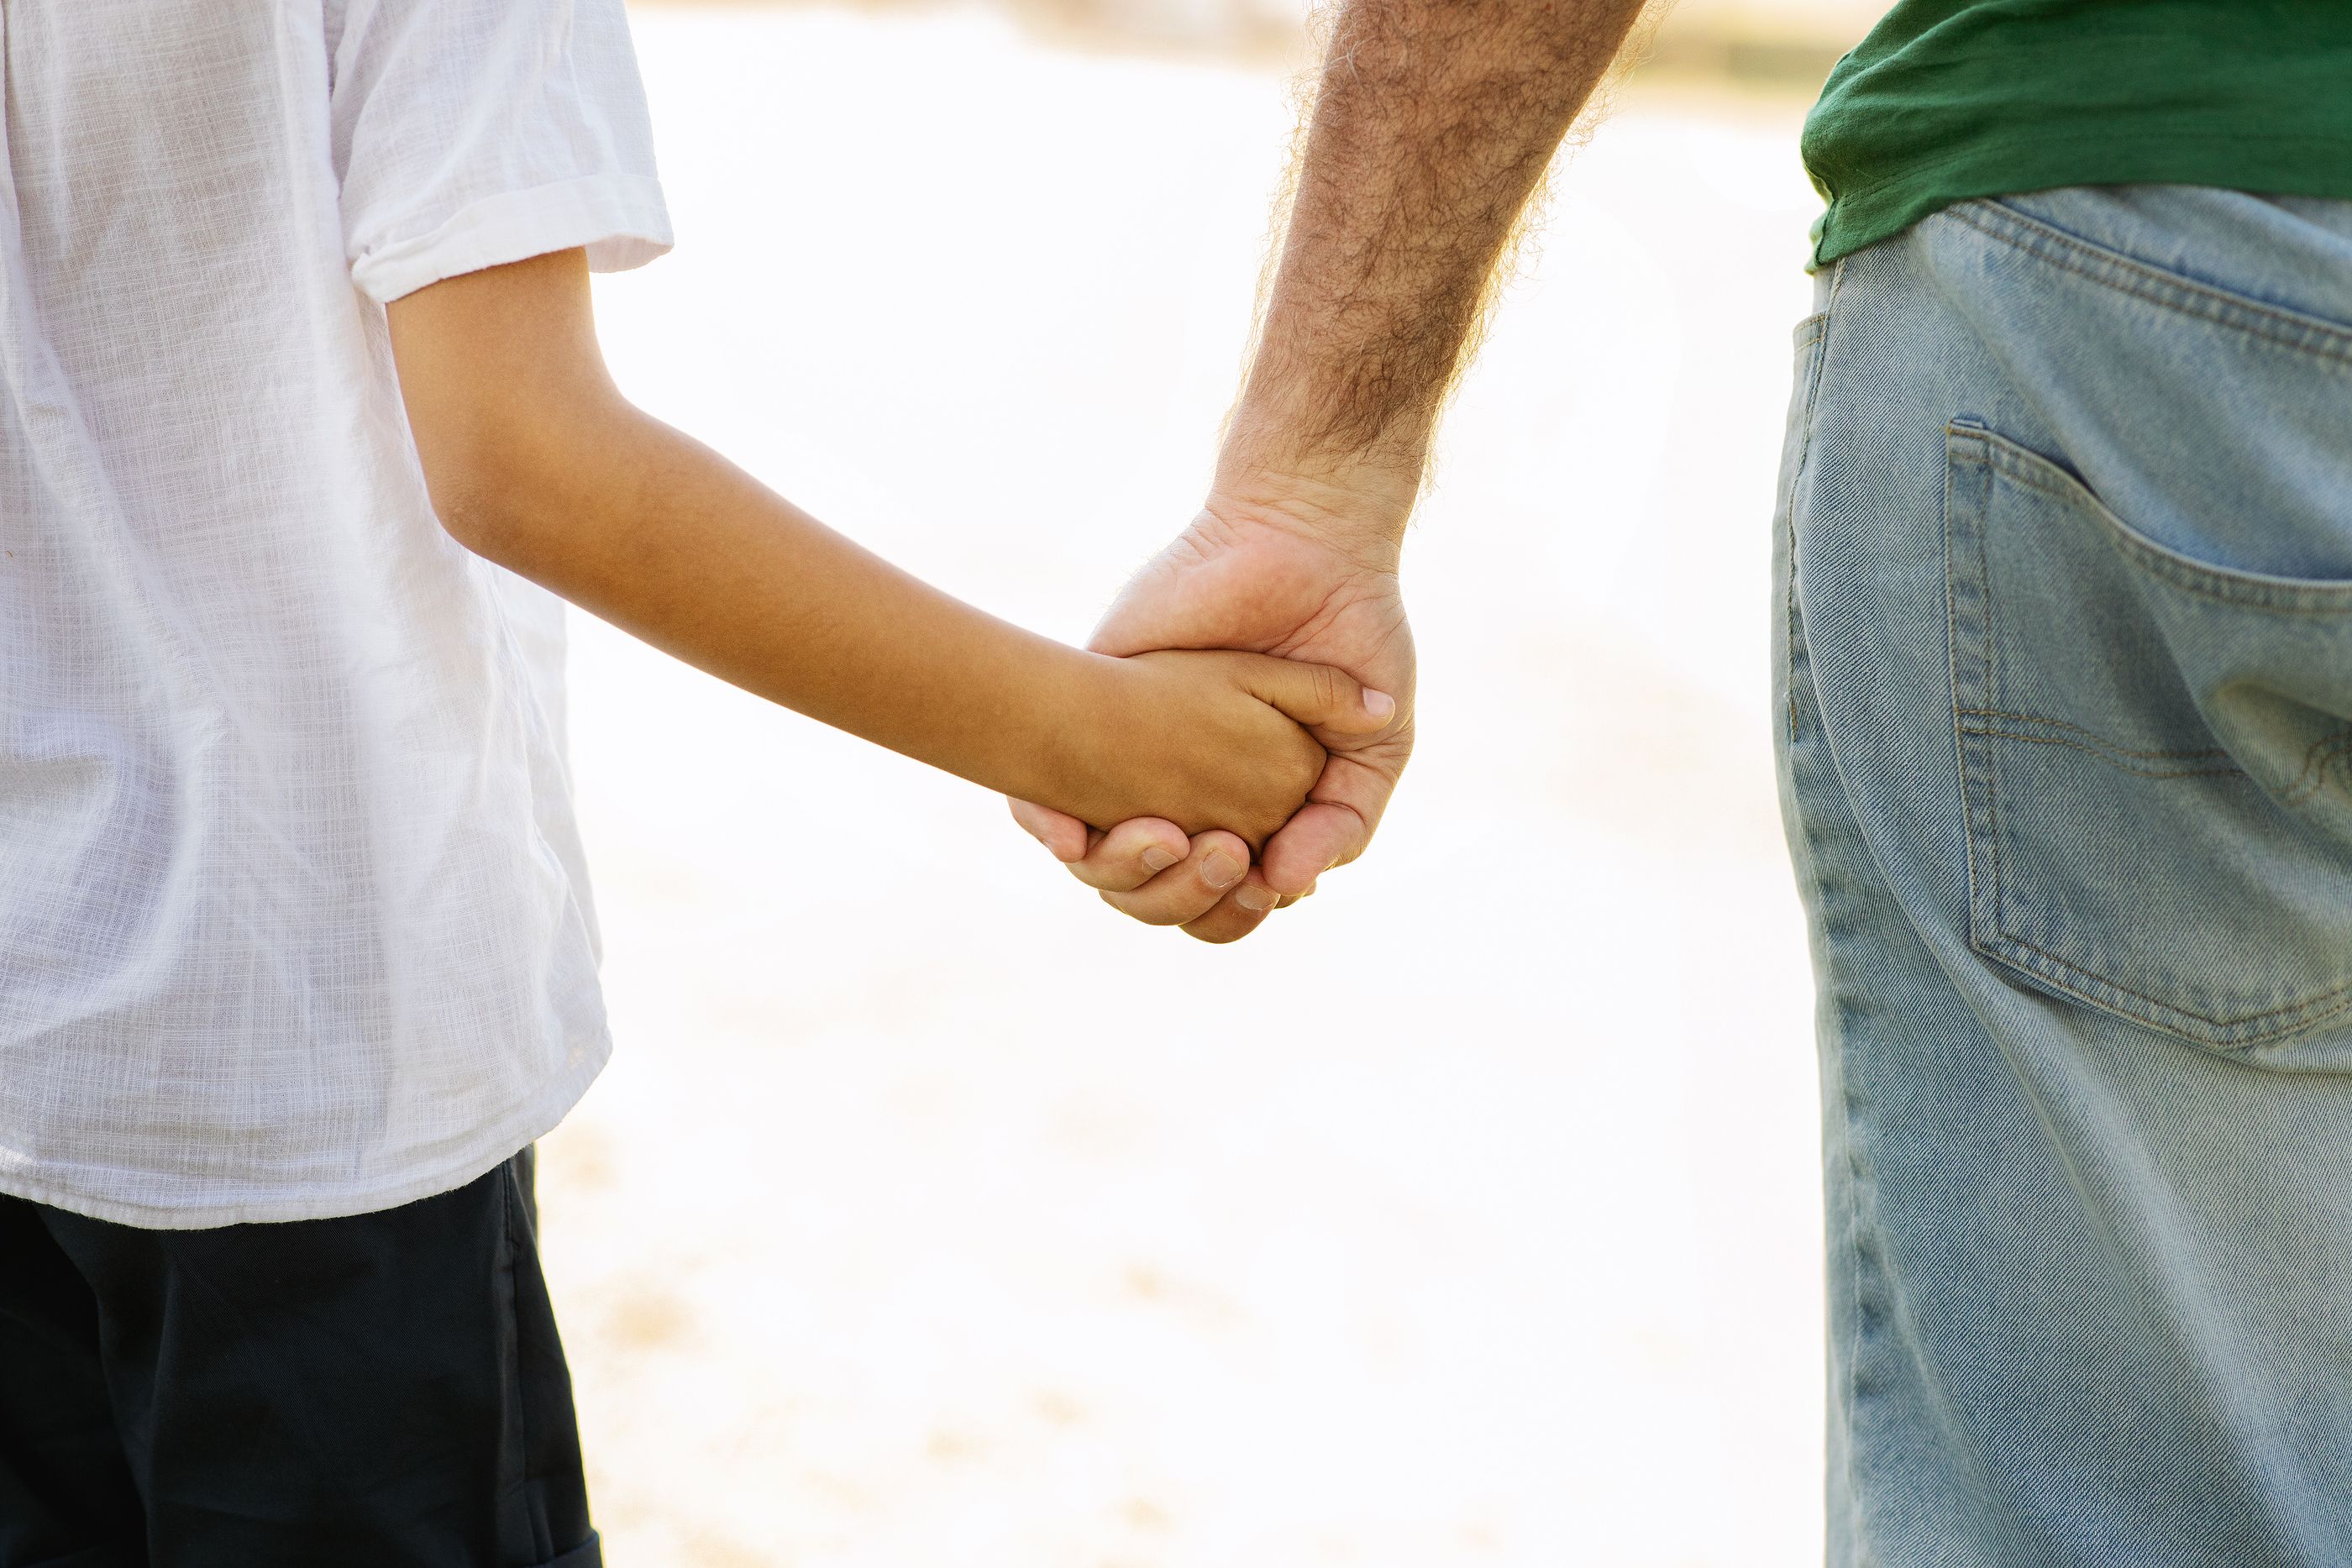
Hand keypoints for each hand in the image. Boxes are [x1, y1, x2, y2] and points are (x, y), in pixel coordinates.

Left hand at [1012, 479, 1414, 941]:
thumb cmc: (1351, 635)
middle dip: (1183, 895)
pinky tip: (1074, 836)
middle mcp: (1187, 796)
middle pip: (1158, 898)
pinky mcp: (1085, 709)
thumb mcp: (1374, 743)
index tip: (1257, 878)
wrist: (1304, 540)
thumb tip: (1288, 888)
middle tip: (1223, 852)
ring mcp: (1132, 761)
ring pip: (1100, 868)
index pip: (1223, 904)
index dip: (1233, 913)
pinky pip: (1041, 802)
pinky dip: (1053, 832)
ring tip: (1166, 833)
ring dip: (1126, 874)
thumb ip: (1342, 820)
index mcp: (1251, 814)